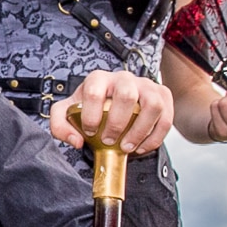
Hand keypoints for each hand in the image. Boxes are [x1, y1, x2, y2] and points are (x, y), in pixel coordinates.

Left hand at [49, 70, 174, 154]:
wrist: (116, 103)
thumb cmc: (92, 108)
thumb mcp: (68, 114)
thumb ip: (60, 125)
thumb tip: (76, 141)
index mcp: (99, 79)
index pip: (95, 91)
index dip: (91, 115)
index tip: (89, 132)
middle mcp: (124, 78)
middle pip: (126, 95)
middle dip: (117, 123)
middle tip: (108, 141)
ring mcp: (146, 85)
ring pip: (152, 105)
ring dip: (140, 131)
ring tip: (127, 147)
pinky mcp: (163, 96)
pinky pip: (166, 118)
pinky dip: (155, 138)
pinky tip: (141, 148)